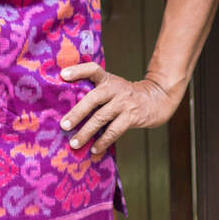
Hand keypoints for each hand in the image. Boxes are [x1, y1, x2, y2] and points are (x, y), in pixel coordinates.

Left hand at [57, 62, 178, 154]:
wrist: (155, 99)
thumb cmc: (125, 95)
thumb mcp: (112, 86)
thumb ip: (96, 91)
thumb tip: (69, 108)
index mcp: (107, 79)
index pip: (92, 69)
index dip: (78, 70)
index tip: (63, 75)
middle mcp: (114, 89)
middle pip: (93, 98)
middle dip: (77, 113)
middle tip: (64, 125)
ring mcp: (123, 103)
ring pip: (101, 118)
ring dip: (86, 132)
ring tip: (74, 143)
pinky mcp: (131, 117)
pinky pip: (114, 131)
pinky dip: (103, 142)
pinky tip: (94, 149)